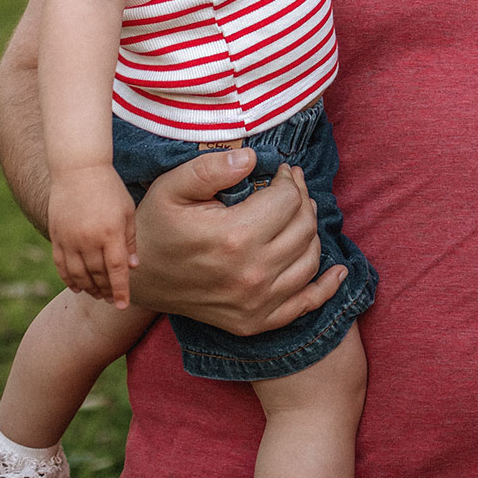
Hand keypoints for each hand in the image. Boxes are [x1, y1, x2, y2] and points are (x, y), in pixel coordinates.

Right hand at [48, 164, 139, 307]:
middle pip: (97, 275)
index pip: (116, 270)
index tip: (122, 305)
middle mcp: (88, 239)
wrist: (78, 168)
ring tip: (96, 295)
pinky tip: (76, 287)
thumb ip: (130, 240)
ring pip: (77, 274)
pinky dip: (68, 278)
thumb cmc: (109, 187)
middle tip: (110, 300)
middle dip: (105, 290)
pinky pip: (61, 264)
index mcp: (110, 233)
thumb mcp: (127, 210)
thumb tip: (133, 267)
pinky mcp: (56, 235)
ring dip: (87, 288)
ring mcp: (69, 238)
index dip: (120, 290)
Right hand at [126, 148, 343, 334]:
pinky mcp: (256, 322)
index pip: (289, 200)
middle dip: (302, 200)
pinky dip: (327, 286)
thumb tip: (252, 155)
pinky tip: (338, 271)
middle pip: (304, 226)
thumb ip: (212, 167)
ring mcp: (256, 303)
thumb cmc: (156, 227)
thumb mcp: (172, 187)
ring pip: (311, 258)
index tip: (281, 172)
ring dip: (310, 232)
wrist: (138, 280)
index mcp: (234, 237)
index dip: (289, 180)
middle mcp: (251, 273)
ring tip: (296, 215)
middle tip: (290, 188)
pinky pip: (306, 304)